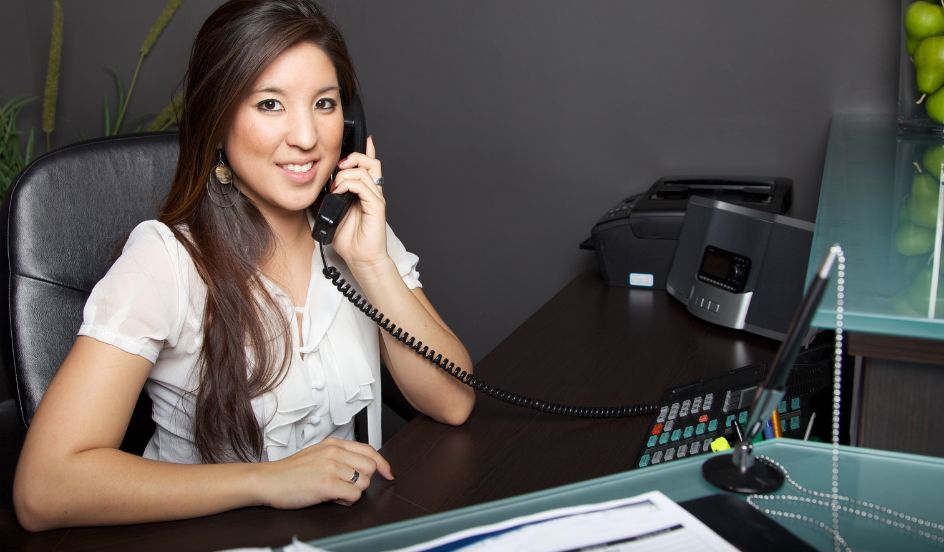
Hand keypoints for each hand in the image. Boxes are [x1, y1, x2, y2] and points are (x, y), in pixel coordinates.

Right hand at [257, 437, 393, 508]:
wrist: (268, 480)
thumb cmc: (290, 472)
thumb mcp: (317, 454)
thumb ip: (339, 456)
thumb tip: (360, 465)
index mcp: (333, 444)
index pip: (369, 450)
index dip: (382, 464)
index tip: (388, 473)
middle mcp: (334, 453)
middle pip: (370, 467)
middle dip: (362, 480)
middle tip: (346, 485)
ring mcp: (331, 467)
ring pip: (364, 483)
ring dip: (352, 492)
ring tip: (335, 492)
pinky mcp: (327, 484)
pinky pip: (353, 495)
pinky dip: (346, 500)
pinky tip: (332, 497)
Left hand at [330, 136, 387, 269]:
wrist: (361, 258)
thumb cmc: (349, 239)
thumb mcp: (333, 212)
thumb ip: (330, 196)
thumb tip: (319, 184)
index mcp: (363, 192)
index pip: (367, 165)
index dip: (363, 150)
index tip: (354, 139)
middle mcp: (372, 192)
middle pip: (371, 161)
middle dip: (354, 156)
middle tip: (339, 163)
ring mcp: (375, 198)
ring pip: (366, 170)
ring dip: (346, 173)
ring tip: (335, 185)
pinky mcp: (376, 206)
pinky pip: (364, 186)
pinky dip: (349, 184)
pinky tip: (339, 191)